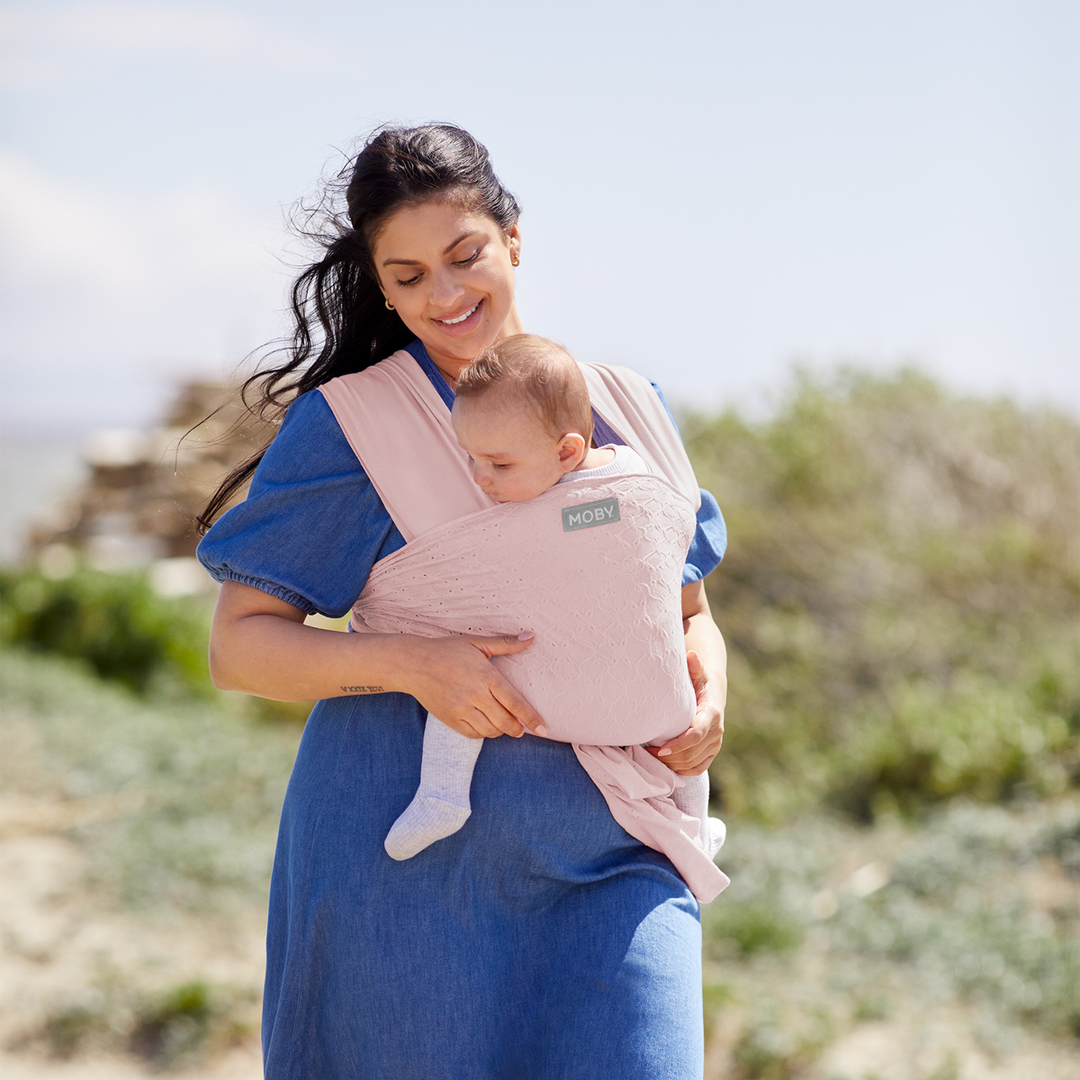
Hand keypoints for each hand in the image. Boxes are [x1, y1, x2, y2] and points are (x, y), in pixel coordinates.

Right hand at [403, 632, 546, 739]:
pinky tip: (487, 726)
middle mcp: (475, 695)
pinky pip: (473, 734)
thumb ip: (506, 644)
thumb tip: (531, 636)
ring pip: (491, 731)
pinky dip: (484, 733)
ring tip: (504, 725)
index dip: (531, 718)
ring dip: (501, 731)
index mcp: (486, 676)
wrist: (413, 664)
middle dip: (518, 729)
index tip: (543, 728)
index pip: (515, 703)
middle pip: (506, 722)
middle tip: (522, 728)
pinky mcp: (450, 719)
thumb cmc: (447, 651)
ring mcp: (461, 710)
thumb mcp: (477, 643)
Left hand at [647, 650, 724, 775]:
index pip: (696, 734)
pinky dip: (682, 771)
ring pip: (693, 763)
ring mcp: (715, 744)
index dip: (680, 744)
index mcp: (711, 713)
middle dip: (669, 757)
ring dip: (672, 764)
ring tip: (651, 757)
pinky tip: (666, 765)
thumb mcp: (697, 673)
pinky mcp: (711, 753)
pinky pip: (698, 768)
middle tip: (646, 753)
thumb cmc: (699, 683)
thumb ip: (694, 667)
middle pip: (692, 752)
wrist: (712, 695)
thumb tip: (691, 654)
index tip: (661, 749)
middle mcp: (716, 731)